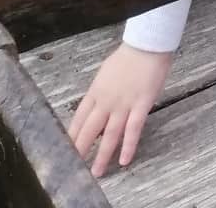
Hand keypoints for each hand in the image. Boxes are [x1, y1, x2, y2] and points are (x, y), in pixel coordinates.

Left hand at [68, 43, 173, 177]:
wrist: (147, 44)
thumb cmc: (128, 56)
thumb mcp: (105, 73)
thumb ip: (99, 92)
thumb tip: (95, 108)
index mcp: (95, 92)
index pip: (79, 119)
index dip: (73, 136)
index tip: (68, 150)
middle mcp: (106, 101)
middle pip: (90, 130)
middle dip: (82, 150)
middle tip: (75, 168)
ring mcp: (123, 104)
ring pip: (110, 135)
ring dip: (102, 155)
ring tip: (97, 172)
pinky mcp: (141, 105)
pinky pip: (133, 129)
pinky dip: (128, 145)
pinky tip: (124, 160)